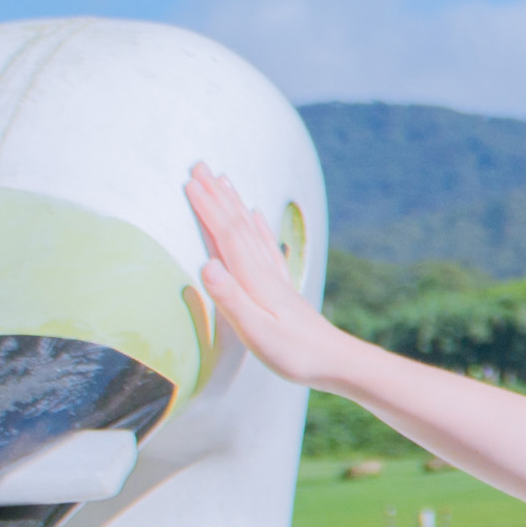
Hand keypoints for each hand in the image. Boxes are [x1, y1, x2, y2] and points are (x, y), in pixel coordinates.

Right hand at [183, 162, 339, 384]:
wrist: (335, 361)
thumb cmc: (294, 354)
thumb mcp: (256, 333)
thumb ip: (231, 299)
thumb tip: (206, 265)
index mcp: (254, 280)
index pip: (227, 235)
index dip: (208, 208)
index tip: (190, 182)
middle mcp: (265, 272)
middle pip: (238, 225)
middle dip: (218, 195)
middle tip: (200, 165)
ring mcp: (276, 277)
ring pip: (250, 230)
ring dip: (234, 204)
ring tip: (223, 180)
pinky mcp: (282, 287)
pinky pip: (267, 246)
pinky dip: (258, 226)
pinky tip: (256, 215)